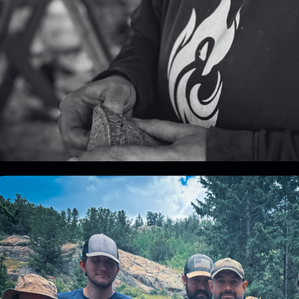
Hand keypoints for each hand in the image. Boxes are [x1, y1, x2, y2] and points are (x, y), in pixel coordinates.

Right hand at [58, 78, 136, 152]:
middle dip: (90, 147)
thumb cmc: (114, 89)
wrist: (116, 93)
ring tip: (110, 143)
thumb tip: (115, 113)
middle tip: (110, 144)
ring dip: (93, 150)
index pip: (70, 133)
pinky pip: (83, 149)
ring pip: (76, 149)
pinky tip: (108, 144)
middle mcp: (66, 119)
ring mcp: (71, 129)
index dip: (86, 141)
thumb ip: (115, 100)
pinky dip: (96, 150)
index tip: (105, 139)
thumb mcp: (118, 90)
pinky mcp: (78, 137)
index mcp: (70, 106)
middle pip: (71, 143)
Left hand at [69, 120, 209, 161]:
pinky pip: (134, 172)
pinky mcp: (160, 175)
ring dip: (101, 167)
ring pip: (123, 170)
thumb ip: (154, 128)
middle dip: (93, 163)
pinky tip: (104, 167)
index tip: (81, 155)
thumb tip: (132, 123)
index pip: (123, 155)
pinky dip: (116, 169)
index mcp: (160, 156)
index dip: (100, 155)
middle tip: (71, 162)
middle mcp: (155, 168)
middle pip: (117, 165)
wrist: (226, 159)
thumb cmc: (207, 145)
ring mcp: (158, 174)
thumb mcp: (180, 132)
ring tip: (80, 164)